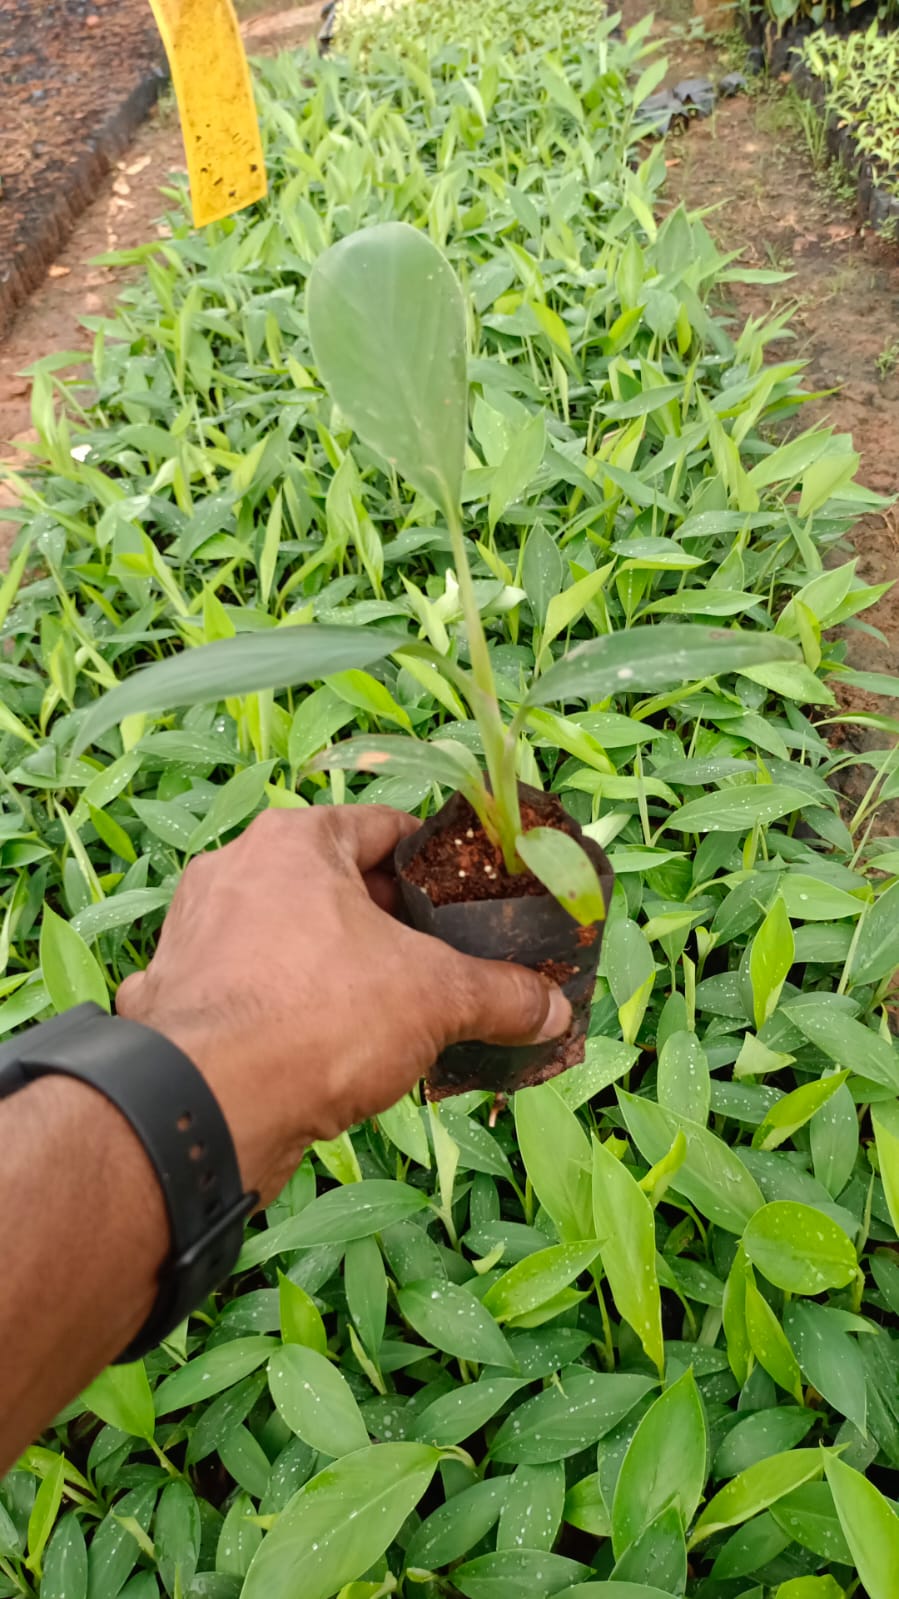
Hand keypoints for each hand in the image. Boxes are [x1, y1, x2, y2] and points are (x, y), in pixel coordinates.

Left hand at [117, 806, 569, 1203]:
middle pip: (336, 888)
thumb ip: (501, 995)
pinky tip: (324, 1055)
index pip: (384, 828)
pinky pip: (250, 994)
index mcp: (295, 842)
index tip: (472, 899)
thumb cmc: (321, 1016)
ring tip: (393, 1017)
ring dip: (339, 974)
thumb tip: (555, 1010)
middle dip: (392, 929)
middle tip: (445, 966)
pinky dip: (287, 1016)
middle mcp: (235, 872)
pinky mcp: (176, 999)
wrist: (203, 1105)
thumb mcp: (435, 997)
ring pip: (290, 943)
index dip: (437, 863)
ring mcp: (197, 936)